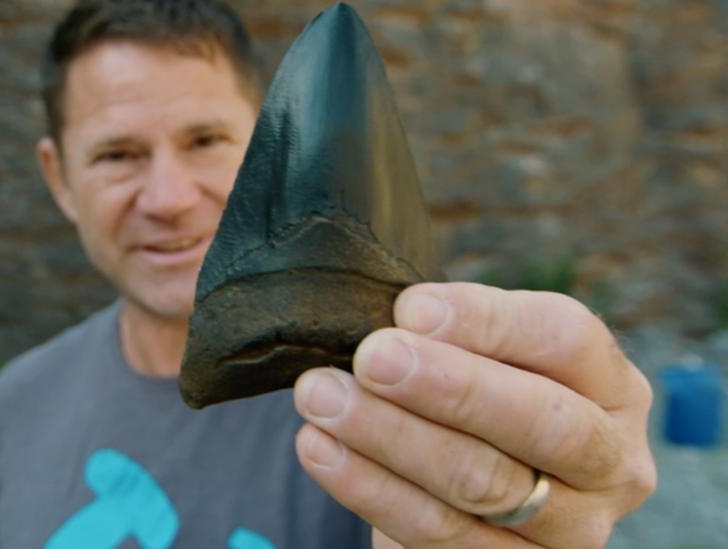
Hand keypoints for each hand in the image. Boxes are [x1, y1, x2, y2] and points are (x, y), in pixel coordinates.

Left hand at [292, 282, 655, 547]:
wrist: (475, 481)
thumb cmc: (478, 396)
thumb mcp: (488, 357)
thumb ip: (460, 334)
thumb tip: (411, 318)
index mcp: (611, 386)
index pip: (567, 339)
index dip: (488, 321)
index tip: (409, 308)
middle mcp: (611, 462)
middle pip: (542, 421)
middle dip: (448, 387)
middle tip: (371, 358)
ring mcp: (571, 528)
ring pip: (483, 483)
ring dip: (391, 436)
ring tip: (322, 398)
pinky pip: (440, 534)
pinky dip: (371, 488)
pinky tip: (322, 449)